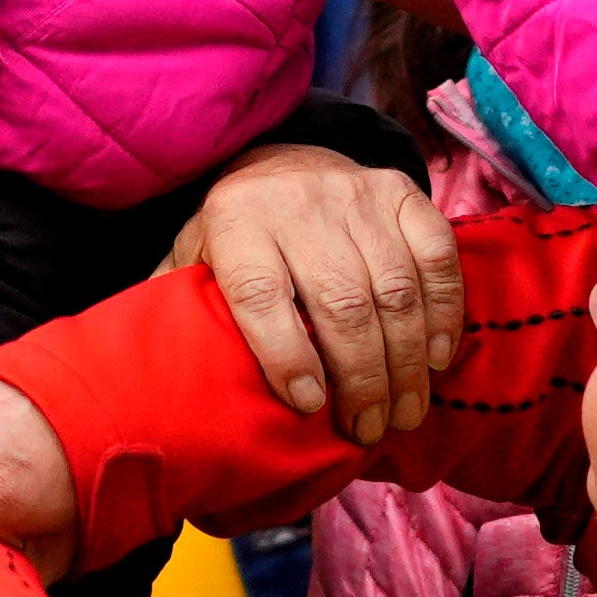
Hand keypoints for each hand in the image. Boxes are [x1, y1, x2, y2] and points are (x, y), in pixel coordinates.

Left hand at [167, 144, 461, 444]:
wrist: (279, 166)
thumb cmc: (234, 241)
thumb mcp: (193, 267)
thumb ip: (178, 315)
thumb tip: (153, 390)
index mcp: (234, 221)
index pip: (261, 292)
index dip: (286, 354)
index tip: (309, 407)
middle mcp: (295, 201)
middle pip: (339, 298)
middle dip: (360, 377)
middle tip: (368, 430)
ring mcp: (353, 193)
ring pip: (393, 285)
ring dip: (406, 361)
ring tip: (403, 414)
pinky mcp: (399, 190)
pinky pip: (435, 254)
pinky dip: (443, 310)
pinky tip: (437, 358)